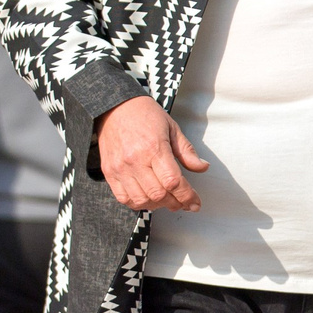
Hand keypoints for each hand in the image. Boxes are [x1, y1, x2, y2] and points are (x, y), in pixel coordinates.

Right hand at [95, 96, 207, 212]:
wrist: (114, 107)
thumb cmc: (145, 115)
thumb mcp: (172, 128)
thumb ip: (187, 151)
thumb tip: (203, 167)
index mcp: (154, 148)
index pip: (173, 182)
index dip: (187, 197)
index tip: (195, 203)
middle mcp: (135, 160)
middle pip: (158, 194)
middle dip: (175, 203)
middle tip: (183, 202)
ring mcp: (120, 168)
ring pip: (141, 200)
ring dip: (158, 205)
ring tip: (166, 200)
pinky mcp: (109, 172)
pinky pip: (123, 198)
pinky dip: (138, 203)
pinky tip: (148, 198)